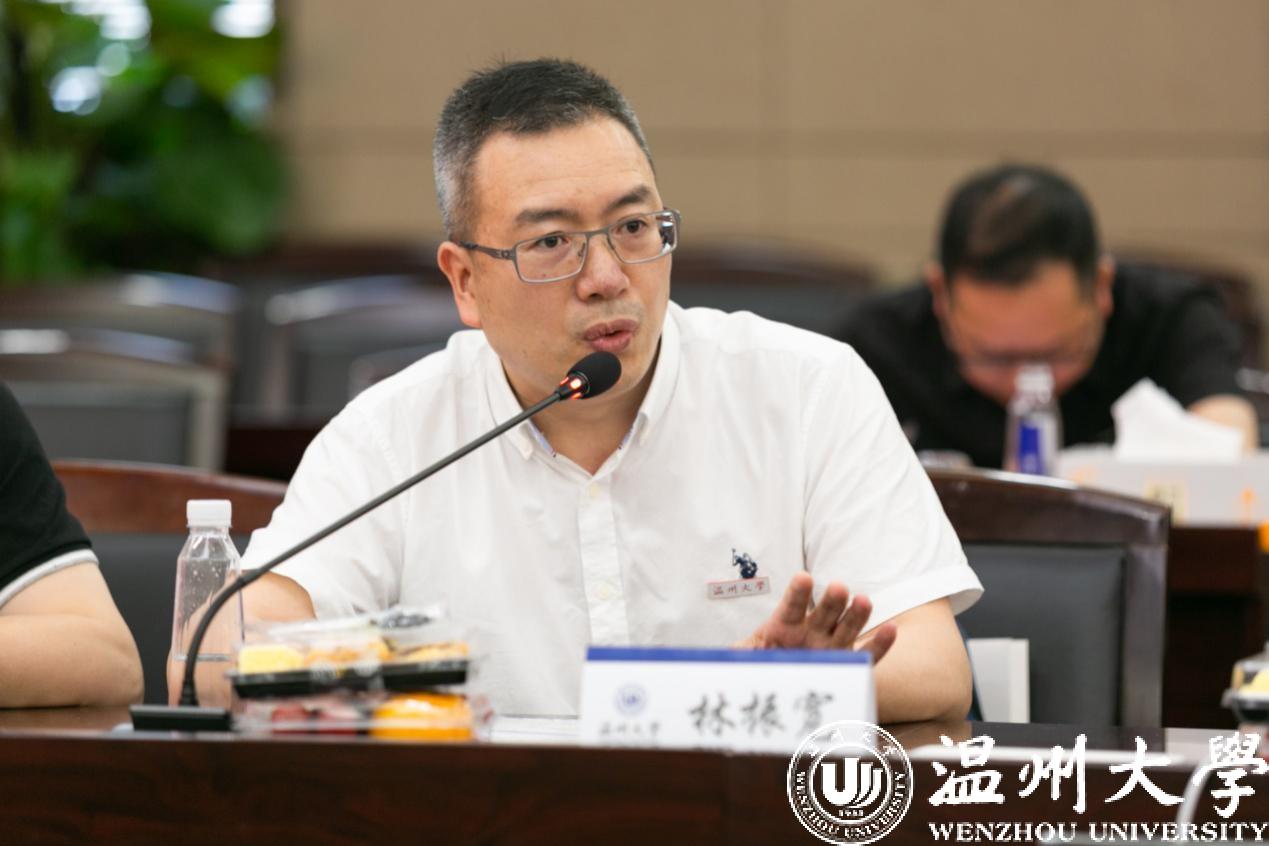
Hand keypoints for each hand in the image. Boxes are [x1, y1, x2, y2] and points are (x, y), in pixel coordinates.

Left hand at [737, 572, 896, 664]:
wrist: (777, 694)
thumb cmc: (760, 669)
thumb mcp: (743, 661)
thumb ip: (736, 656)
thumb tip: (721, 655)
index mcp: (785, 625)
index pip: (792, 605)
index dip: (797, 593)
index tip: (802, 578)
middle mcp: (811, 631)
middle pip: (824, 612)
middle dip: (831, 600)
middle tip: (837, 587)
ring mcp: (831, 646)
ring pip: (847, 628)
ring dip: (856, 614)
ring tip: (863, 600)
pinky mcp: (847, 664)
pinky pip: (866, 655)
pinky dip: (879, 644)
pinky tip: (891, 629)